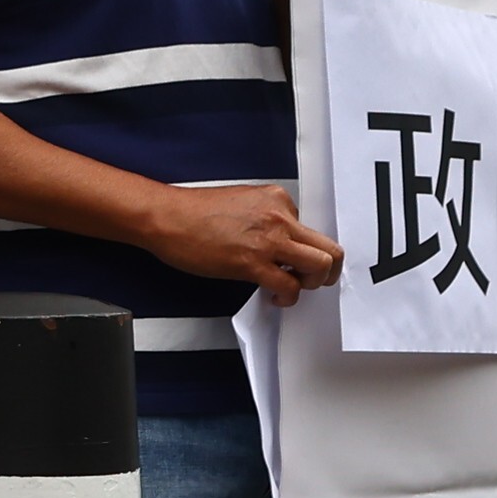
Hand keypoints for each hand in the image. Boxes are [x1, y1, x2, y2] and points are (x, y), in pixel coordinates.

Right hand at [136, 182, 340, 303]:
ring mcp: (269, 240)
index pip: (311, 228)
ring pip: (320, 266)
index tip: (293, 259)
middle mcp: (279, 217)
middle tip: (314, 279)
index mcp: (277, 199)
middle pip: (329, 248)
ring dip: (313, 283)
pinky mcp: (254, 264)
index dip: (304, 248)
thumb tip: (274, 239)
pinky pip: (290, 286)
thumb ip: (265, 217)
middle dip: (327, 270)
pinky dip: (288, 298)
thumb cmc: (193, 212)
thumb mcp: (242, 202)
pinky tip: (275, 297)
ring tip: (294, 287)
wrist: (167, 217)